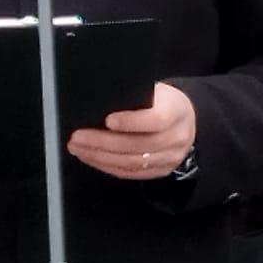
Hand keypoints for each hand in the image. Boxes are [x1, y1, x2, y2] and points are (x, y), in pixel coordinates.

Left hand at [67, 82, 194, 179]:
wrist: (184, 119)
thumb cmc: (162, 100)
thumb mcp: (155, 90)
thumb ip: (135, 95)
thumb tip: (100, 100)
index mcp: (177, 111)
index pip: (156, 120)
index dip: (131, 121)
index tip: (107, 120)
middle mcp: (177, 137)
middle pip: (138, 145)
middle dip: (103, 142)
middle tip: (78, 136)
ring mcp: (170, 158)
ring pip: (131, 162)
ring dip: (100, 156)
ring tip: (78, 147)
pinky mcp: (160, 171)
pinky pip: (130, 173)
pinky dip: (107, 166)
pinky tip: (91, 157)